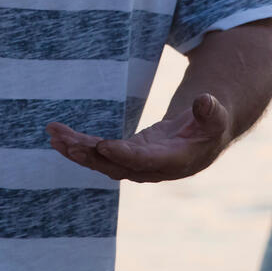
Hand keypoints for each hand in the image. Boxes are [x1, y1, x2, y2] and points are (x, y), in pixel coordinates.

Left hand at [45, 94, 233, 182]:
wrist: (205, 136)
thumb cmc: (212, 122)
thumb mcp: (217, 115)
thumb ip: (210, 110)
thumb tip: (205, 102)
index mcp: (174, 161)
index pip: (144, 161)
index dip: (123, 155)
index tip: (102, 146)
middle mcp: (151, 168)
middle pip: (115, 165)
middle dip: (89, 155)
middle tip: (65, 142)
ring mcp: (137, 163)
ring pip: (102, 162)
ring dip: (77, 150)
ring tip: (54, 135)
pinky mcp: (127, 155)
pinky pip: (99, 154)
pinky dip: (79, 146)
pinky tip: (60, 136)